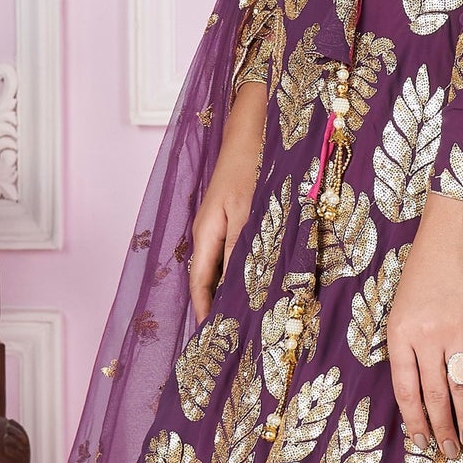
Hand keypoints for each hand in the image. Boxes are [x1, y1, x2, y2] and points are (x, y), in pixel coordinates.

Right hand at [187, 82, 267, 322]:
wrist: (254, 125)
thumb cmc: (250, 165)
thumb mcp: (248, 210)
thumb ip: (242, 247)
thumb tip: (240, 285)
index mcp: (206, 232)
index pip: (200, 281)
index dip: (204, 309)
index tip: (211, 336)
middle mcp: (211, 231)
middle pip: (210, 276)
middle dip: (219, 303)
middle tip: (233, 334)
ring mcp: (223, 222)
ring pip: (225, 264)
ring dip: (233, 286)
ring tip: (248, 313)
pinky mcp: (237, 214)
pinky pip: (237, 249)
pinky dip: (245, 267)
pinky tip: (262, 276)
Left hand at [387, 191, 462, 456]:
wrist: (449, 234)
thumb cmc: (421, 272)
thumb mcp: (400, 310)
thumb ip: (407, 348)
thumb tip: (421, 391)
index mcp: (399, 333)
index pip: (406, 389)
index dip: (414, 419)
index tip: (421, 442)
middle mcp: (425, 336)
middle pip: (434, 394)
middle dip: (441, 427)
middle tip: (450, 452)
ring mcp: (456, 330)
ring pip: (461, 385)